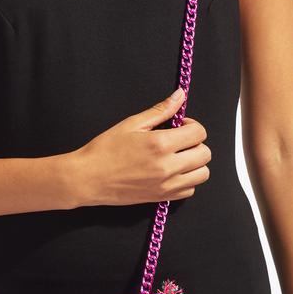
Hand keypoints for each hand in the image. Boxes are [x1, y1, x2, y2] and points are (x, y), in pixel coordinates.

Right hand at [68, 87, 210, 206]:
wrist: (87, 178)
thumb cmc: (104, 150)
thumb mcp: (131, 124)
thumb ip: (160, 110)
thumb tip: (180, 95)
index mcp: (160, 144)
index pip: (199, 132)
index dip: (192, 124)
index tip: (179, 125)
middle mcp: (167, 166)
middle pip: (205, 153)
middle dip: (195, 143)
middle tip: (179, 140)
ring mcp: (166, 185)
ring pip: (202, 174)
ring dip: (195, 163)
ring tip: (178, 157)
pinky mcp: (161, 197)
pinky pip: (189, 190)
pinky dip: (186, 180)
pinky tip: (172, 172)